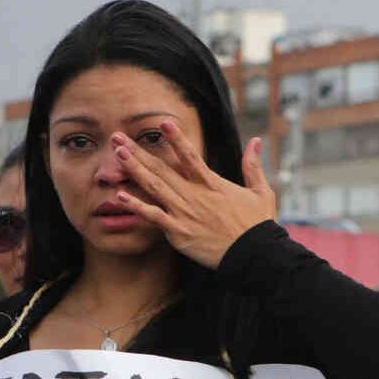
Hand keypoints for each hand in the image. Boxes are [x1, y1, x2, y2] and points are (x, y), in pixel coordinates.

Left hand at [111, 122, 275, 268]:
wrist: (255, 256)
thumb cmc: (259, 225)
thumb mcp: (261, 192)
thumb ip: (253, 165)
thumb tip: (256, 140)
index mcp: (213, 184)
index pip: (191, 156)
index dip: (176, 138)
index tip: (163, 123)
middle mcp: (195, 195)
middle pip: (162, 168)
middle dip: (139, 151)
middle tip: (119, 137)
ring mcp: (185, 214)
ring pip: (154, 187)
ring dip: (134, 169)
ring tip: (118, 154)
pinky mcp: (179, 233)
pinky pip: (154, 217)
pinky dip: (137, 206)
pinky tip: (120, 196)